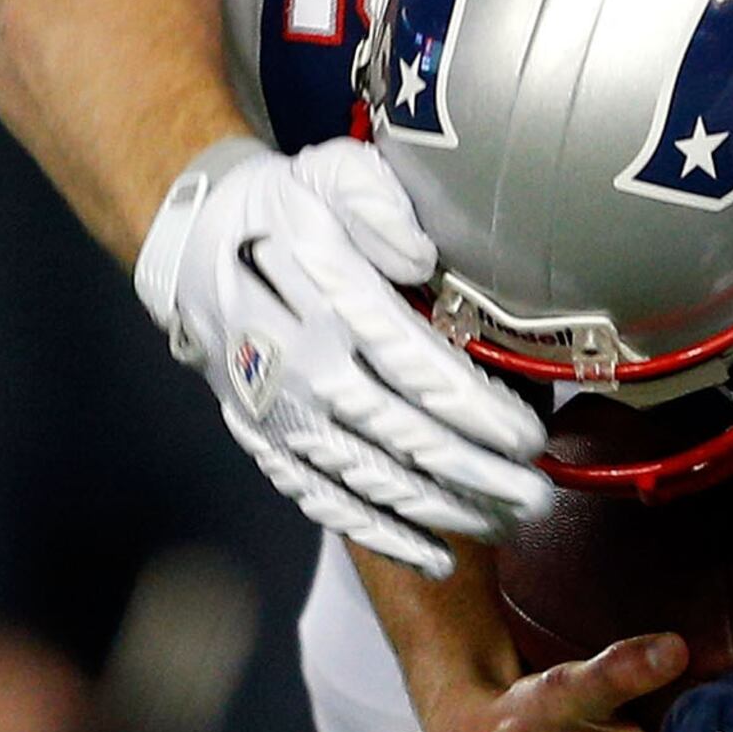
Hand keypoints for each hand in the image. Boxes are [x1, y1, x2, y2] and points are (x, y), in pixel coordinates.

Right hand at [134, 136, 549, 577]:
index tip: (530, 437)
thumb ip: (378, 203)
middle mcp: (304, 367)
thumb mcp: (331, 174)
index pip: (415, 369)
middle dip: (476, 474)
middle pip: (404, 436)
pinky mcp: (266, 442)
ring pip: (372, 478)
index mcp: (330, 303)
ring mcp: (281, 414)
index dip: (475, 410)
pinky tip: (435, 557)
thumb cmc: (287, 207)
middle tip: (538, 496)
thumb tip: (422, 254)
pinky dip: (380, 535)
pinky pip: (325, 500)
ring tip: (507, 523)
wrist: (194, 244)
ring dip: (443, 510)